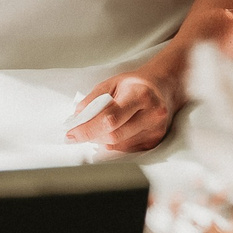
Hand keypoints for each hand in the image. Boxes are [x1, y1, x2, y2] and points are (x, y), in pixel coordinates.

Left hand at [66, 60, 182, 155]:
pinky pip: (126, 149)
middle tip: (78, 132)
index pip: (109, 118)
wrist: (162, 87)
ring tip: (98, 127)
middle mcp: (152, 114)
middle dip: (91, 136)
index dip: (87, 128)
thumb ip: (93, 99)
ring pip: (118, 145)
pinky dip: (113, 143)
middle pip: (114, 135)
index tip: (71, 133)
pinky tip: (113, 131)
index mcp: (140, 95)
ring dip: (101, 140)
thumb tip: (77, 118)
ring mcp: (156, 130)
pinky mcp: (155, 141)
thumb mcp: (111, 83)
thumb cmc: (134, 84)